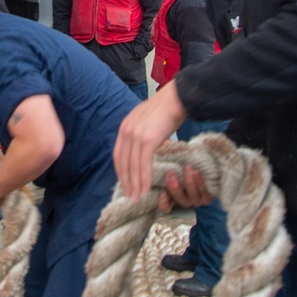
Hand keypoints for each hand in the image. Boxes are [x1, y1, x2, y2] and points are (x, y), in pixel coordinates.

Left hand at [113, 82, 187, 201]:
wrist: (178, 98)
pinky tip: (145, 189)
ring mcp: (136, 135)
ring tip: (137, 198)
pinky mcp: (147, 139)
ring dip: (134, 184)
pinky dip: (143, 178)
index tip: (125, 184)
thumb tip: (146, 150)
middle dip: (126, 181)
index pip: (118, 154)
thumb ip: (143, 135)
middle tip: (130, 197)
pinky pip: (143, 164)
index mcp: (125, 127)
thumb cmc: (167, 110)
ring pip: (132, 166)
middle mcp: (127, 131)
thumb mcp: (148, 122)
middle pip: (122, 162)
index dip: (121, 172)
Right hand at [157, 165, 212, 212]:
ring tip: (187, 167)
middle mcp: (185, 201)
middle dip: (174, 187)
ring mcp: (197, 200)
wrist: (205, 169)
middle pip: (179, 198)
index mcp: (174, 197)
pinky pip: (205, 193)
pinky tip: (197, 172)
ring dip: (189, 182)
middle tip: (171, 173)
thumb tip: (161, 152)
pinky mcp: (208, 198)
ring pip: (192, 196)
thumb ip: (167, 163)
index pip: (166, 206)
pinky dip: (200, 183)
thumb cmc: (184, 167)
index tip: (161, 194)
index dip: (163, 203)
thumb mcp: (175, 166)